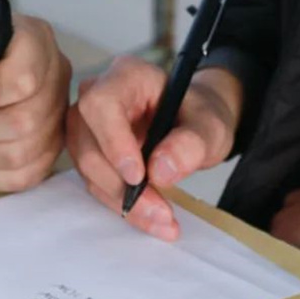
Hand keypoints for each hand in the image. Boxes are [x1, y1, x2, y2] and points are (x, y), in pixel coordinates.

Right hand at [67, 57, 241, 239]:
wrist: (194, 127)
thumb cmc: (199, 117)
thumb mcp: (210, 127)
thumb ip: (191, 143)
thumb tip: (160, 171)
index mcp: (127, 77)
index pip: (101, 105)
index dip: (114, 143)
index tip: (138, 176)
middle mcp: (98, 98)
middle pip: (89, 146)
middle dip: (122, 186)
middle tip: (161, 212)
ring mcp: (89, 128)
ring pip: (89, 172)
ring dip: (124, 203)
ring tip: (163, 221)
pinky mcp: (92, 155)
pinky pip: (98, 185)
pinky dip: (124, 207)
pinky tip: (153, 218)